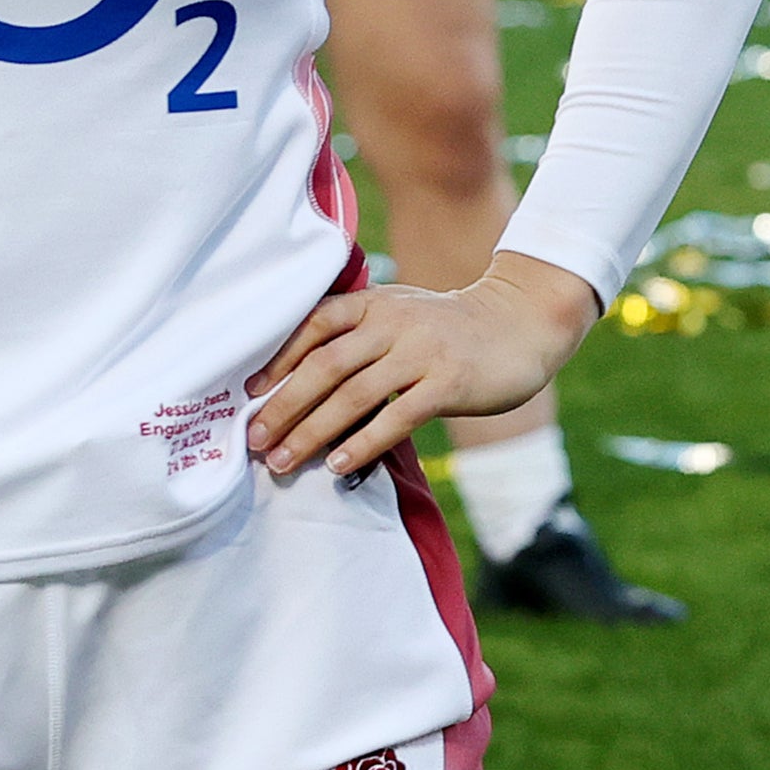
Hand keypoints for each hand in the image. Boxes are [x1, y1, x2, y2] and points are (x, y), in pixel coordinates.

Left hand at [243, 253, 601, 483]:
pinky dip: (363, 443)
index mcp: (375, 304)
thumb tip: (298, 380)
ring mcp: (422, 352)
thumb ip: (359, 334)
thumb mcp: (402, 313)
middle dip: (284, 406)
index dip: (277, 359)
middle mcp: (394, 323)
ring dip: (312, 433)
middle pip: (325, 366)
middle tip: (256, 440)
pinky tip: (339, 466)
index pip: (314, 326)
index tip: (247, 393)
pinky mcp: (449, 382)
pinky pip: (397, 417)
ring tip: (284, 462)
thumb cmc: (451, 329)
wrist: (522, 324)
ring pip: (354, 395)